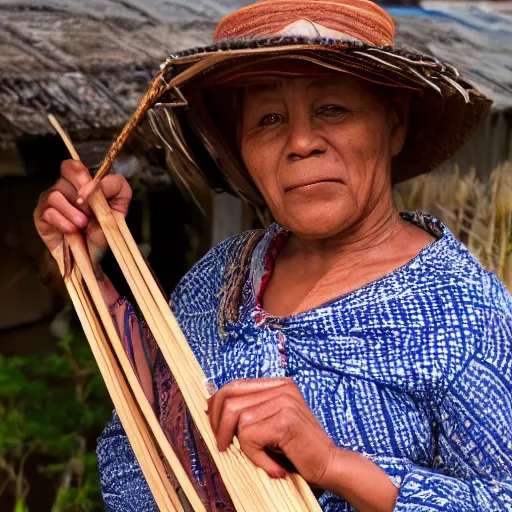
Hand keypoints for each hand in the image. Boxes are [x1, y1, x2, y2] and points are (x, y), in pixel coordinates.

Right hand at [34, 160, 131, 257]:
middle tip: (89, 210)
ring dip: (72, 212)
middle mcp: (68, 185)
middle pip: (68, 169)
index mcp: (86, 181)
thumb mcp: (119, 209)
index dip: (88, 179)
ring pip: (56, 193)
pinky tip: (72, 231)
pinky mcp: (41, 214)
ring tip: (83, 225)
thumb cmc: (104, 231)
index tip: (97, 199)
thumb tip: (98, 182)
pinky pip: (48, 211)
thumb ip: (116, 189)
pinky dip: (63, 222)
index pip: (80, 165)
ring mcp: (52, 198)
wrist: (91, 256)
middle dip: (81, 188)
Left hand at [207, 378, 335, 485]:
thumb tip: (211, 406)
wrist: (330, 465)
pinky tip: (273, 465)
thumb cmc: (298, 449)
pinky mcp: (285, 420)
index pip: (234, 385)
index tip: (214, 427)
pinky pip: (249, 437)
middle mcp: (281, 387)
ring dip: (241, 445)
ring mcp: (284, 401)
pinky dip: (255, 457)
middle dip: (218, 424)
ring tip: (257, 458)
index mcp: (277, 384)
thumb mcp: (270, 423)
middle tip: (223, 445)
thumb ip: (250, 411)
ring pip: (237, 418)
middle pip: (229, 397)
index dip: (217, 406)